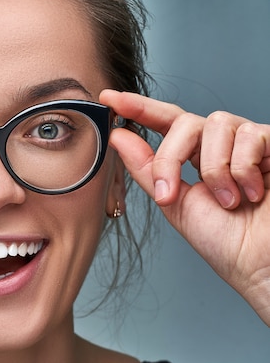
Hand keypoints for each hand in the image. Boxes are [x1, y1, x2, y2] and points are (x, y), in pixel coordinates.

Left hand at [100, 89, 269, 325]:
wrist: (260, 263)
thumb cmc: (226, 241)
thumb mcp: (175, 203)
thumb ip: (148, 169)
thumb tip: (118, 137)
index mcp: (196, 159)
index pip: (167, 122)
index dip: (139, 107)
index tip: (109, 99)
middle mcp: (222, 145)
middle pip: (186, 121)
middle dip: (171, 157)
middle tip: (172, 194)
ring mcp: (250, 143)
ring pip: (217, 124)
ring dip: (214, 169)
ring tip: (229, 200)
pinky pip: (250, 135)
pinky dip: (243, 168)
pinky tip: (253, 192)